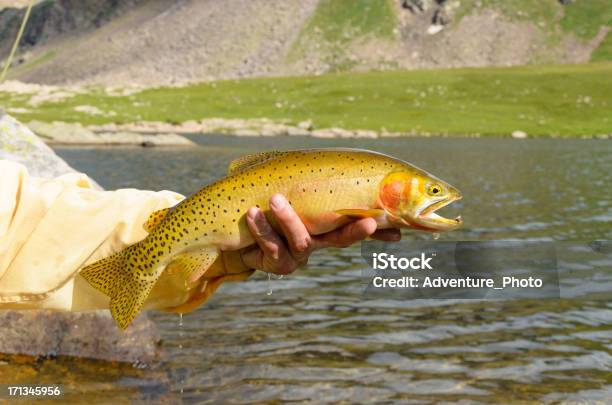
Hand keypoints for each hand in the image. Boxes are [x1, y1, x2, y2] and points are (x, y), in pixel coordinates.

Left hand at [240, 194, 400, 274]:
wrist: (241, 238)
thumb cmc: (271, 215)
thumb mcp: (291, 203)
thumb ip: (313, 195)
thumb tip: (339, 180)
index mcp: (325, 228)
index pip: (354, 225)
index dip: (375, 229)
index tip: (394, 227)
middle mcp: (316, 242)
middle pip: (340, 239)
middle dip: (356, 231)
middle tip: (370, 221)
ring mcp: (297, 255)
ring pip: (301, 240)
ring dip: (289, 218)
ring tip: (275, 199)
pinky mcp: (276, 262)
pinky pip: (270, 243)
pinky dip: (260, 226)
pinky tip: (251, 212)